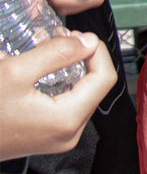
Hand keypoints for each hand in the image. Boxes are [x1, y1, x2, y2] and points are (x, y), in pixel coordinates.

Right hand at [1, 33, 117, 159]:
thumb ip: (57, 54)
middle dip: (81, 57)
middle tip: (60, 38)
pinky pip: (63, 104)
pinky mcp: (44, 137)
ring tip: (49, 48)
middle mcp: (69, 133)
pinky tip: (40, 69)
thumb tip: (89, 41)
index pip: (105, 77)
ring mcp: (58, 138)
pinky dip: (57, 83)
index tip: (76, 35)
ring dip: (69, 68)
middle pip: (94, 86)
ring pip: (79, 94)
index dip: (96, 50)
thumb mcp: (16, 72)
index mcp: (68, 119)